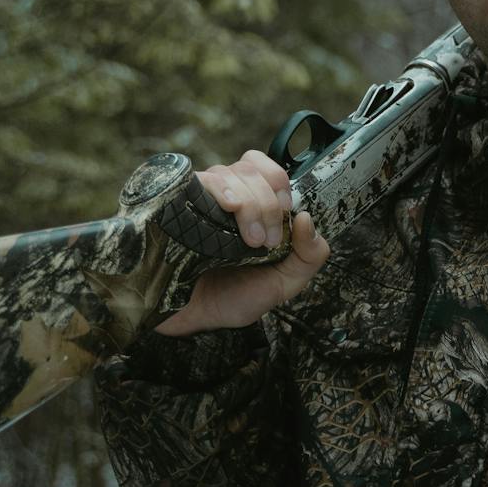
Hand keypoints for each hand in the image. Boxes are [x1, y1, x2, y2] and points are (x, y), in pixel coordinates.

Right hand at [154, 150, 331, 334]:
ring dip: (248, 203)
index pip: (265, 167)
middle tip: (266, 241)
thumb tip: (306, 217)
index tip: (286, 213)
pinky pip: (197, 181)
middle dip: (267, 203)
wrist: (197, 319)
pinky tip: (228, 207)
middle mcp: (226, 196)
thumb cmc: (237, 297)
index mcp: (253, 205)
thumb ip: (310, 255)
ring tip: (250, 240)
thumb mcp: (285, 281)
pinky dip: (219, 189)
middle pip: (249, 169)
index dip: (279, 183)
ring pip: (227, 173)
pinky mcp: (177, 207)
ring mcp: (201, 200)